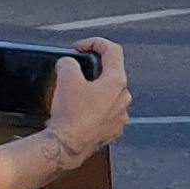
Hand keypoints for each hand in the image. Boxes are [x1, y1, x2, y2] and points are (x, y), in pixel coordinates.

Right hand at [50, 40, 130, 158]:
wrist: (67, 145)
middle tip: (74, 73)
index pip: (113, 51)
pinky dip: (92, 110)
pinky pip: (104, 114)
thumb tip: (68, 64)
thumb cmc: (71, 115)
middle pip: (111, 75)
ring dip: (92, 92)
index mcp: (117, 82)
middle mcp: (124, 98)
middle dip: (92, 70)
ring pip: (108, 96)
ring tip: (73, 96)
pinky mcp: (112, 130)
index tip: (80, 47)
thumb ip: (69, 63)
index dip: (95, 42)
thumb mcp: (66, 79)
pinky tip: (78, 113)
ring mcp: (120, 116)